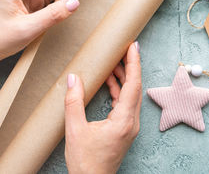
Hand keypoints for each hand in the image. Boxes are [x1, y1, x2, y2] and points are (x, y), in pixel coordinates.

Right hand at [65, 42, 141, 173]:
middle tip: (124, 48)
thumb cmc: (85, 162)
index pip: (133, 85)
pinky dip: (118, 91)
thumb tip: (73, 78)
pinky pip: (125, 104)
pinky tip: (110, 82)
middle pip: (135, 87)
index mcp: (123, 121)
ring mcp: (129, 126)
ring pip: (131, 95)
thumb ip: (73, 102)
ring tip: (114, 62)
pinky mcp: (124, 129)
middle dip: (130, 66)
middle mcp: (131, 122)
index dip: (134, 64)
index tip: (133, 47)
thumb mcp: (75, 130)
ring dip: (123, 78)